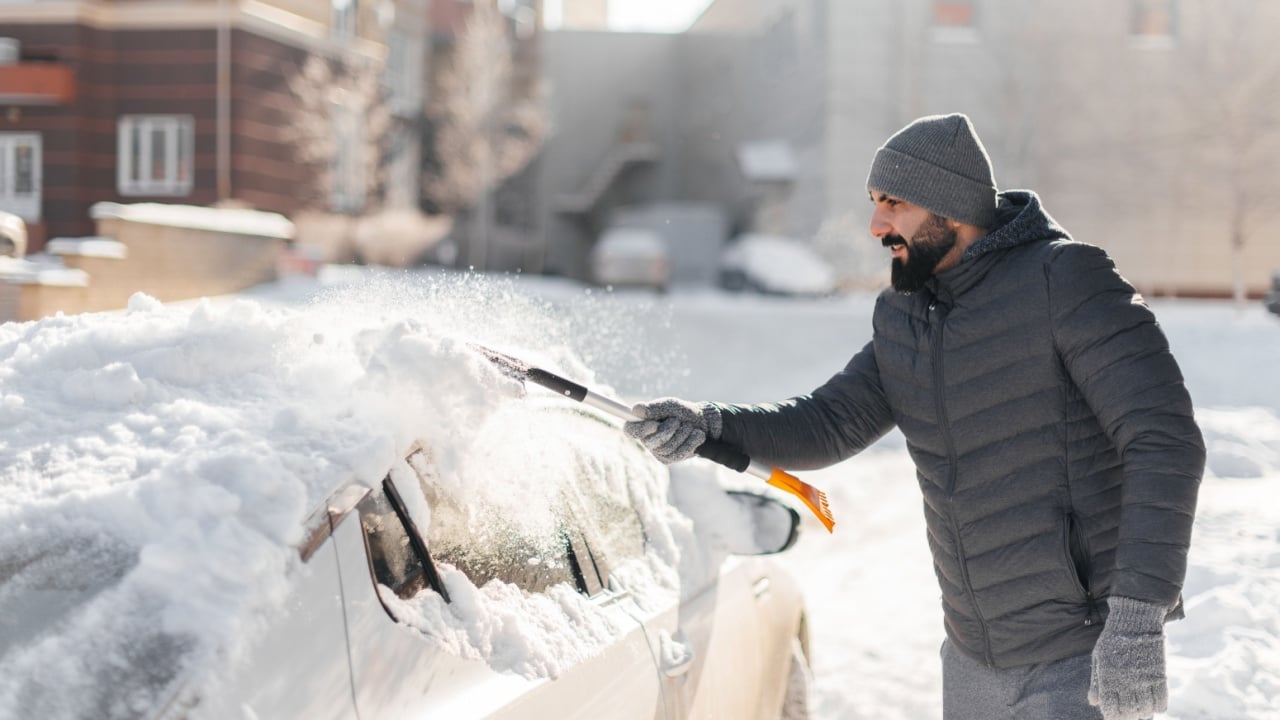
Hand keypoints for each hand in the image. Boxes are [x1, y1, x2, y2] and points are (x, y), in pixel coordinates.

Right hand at [623, 398, 721, 463]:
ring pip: (667, 448)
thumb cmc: (682, 412)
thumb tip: (635, 410)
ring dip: (682, 434)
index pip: (629, 429)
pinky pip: (678, 454)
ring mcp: (658, 451)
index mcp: (642, 424)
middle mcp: (647, 439)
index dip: (639, 429)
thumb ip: (654, 408)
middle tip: (677, 421)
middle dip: (668, 430)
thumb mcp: (670, 406)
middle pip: (651, 442)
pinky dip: (690, 442)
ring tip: (689, 426)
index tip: (654, 424)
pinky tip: (695, 435)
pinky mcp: (669, 459)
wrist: (702, 423)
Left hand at [1088, 596, 1168, 719]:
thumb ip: (1096, 680)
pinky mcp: (1158, 675)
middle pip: (1128, 712)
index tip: (1112, 716)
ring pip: (1145, 709)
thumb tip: (1093, 703)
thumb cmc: (1113, 639)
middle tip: (1128, 714)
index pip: (1109, 707)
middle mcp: (1125, 681)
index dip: (1111, 715)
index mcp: (1108, 677)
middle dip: (1127, 717)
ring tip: (1140, 710)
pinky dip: (1158, 707)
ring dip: (1142, 713)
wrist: (1135, 620)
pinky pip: (1161, 700)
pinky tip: (1154, 705)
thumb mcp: (1099, 657)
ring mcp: (1143, 679)